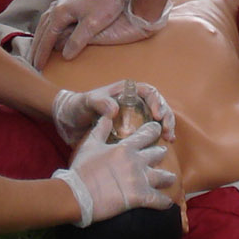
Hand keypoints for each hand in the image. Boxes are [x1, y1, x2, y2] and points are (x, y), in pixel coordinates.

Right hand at [31, 0, 131, 67]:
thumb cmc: (105, 3)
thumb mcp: (93, 24)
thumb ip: (77, 40)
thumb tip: (65, 55)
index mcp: (60, 13)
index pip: (47, 38)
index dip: (42, 54)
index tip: (37, 67)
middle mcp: (56, 7)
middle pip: (42, 31)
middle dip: (36, 48)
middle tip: (31, 63)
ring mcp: (60, 3)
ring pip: (44, 23)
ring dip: (39, 38)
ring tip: (36, 50)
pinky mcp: (67, 1)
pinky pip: (50, 18)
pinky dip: (45, 29)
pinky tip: (47, 32)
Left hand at [51, 80, 177, 145]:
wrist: (69, 121)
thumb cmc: (78, 105)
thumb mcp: (88, 101)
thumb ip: (100, 102)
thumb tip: (115, 110)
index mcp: (126, 92)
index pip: (148, 92)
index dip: (157, 101)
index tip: (157, 115)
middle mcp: (133, 103)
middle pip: (157, 106)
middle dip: (166, 117)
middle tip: (167, 130)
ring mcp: (133, 118)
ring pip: (155, 120)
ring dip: (165, 128)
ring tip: (169, 138)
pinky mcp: (130, 132)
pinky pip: (146, 134)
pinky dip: (155, 140)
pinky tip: (161, 147)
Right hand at [52, 118, 176, 226]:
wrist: (78, 194)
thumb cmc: (82, 169)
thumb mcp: (90, 145)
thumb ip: (100, 130)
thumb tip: (107, 116)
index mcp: (125, 148)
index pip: (146, 134)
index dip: (154, 130)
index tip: (158, 129)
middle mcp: (136, 161)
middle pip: (158, 154)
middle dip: (161, 153)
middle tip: (162, 154)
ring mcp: (140, 180)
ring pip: (164, 177)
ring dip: (168, 178)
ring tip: (170, 179)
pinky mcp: (140, 197)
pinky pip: (159, 199)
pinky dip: (164, 202)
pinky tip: (166, 202)